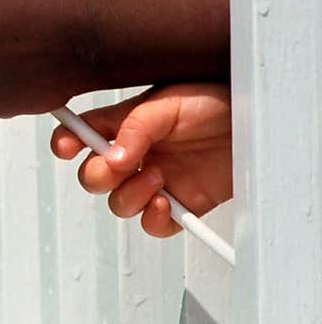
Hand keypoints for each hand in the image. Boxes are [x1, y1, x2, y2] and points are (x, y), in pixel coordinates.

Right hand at [50, 83, 232, 237]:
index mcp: (125, 122)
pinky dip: (154, 219)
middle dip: (98, 176)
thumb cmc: (216, 98)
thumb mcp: (170, 101)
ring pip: (119, 204)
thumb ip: (136, 127)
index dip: (67, 141)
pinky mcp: (181, 204)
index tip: (67, 147)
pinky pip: (154, 225)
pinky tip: (166, 203)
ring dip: (130, 196)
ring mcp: (156, 180)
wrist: (256, 121)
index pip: (82, 133)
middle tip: (121, 166)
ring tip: (157, 178)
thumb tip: (113, 157)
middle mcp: (136, 153)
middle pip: (93, 176)